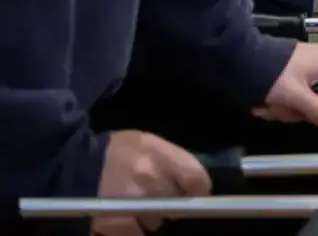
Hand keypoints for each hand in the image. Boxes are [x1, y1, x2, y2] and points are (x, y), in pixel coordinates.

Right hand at [96, 131, 210, 233]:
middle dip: (167, 203)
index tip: (191, 195)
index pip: (196, 178)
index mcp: (158, 152)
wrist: (68, 166)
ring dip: (148, 217)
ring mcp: (134, 201)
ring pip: (157, 221)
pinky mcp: (118, 222)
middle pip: (176, 202)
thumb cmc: (111, 153)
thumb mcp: (144, 144)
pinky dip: (131, 230)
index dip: (197, 191)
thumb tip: (191, 186)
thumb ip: (169, 161)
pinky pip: (137, 233)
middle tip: (152, 198)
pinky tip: (121, 219)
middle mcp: (150, 176)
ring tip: (131, 206)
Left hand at [254, 42, 317, 130]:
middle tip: (293, 111)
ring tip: (275, 106)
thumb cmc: (274, 76)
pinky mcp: (290, 69)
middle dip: (309, 108)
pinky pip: (295, 91)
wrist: (242, 60)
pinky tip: (270, 102)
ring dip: (291, 107)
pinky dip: (283, 100)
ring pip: (308, 96)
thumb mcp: (297, 97)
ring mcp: (305, 64)